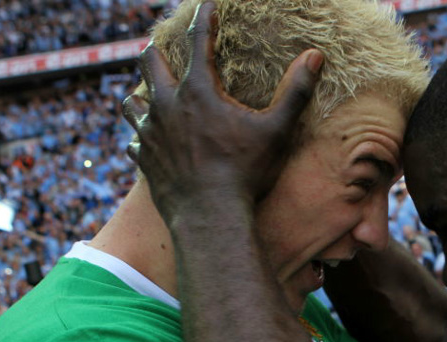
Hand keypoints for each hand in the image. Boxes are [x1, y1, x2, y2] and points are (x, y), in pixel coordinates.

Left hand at [122, 1, 322, 223]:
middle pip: (150, 63)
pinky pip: (133, 139)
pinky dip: (139, 135)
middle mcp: (167, 105)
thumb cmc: (245, 172)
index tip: (207, 5)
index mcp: (199, 91)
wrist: (209, 215)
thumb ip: (295, 92)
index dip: (205, 20)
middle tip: (159, 46)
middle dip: (156, 51)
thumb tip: (314, 57)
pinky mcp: (143, 158)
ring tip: (146, 93)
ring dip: (140, 92)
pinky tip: (145, 139)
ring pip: (131, 100)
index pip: (201, 43)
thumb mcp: (277, 130)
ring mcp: (149, 132)